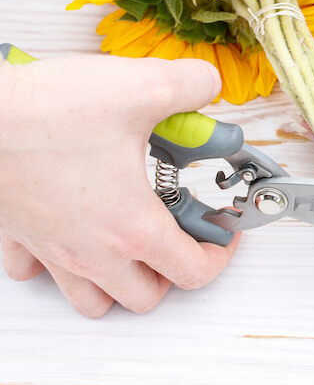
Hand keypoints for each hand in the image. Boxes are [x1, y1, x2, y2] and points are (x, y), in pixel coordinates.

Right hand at [0, 55, 237, 316]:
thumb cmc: (48, 109)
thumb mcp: (144, 86)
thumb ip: (193, 85)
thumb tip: (209, 84)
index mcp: (133, 227)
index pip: (193, 271)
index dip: (220, 255)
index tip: (222, 233)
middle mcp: (92, 251)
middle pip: (145, 297)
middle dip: (171, 273)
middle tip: (179, 233)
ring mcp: (51, 250)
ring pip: (92, 301)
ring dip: (118, 283)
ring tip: (131, 244)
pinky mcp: (16, 235)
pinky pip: (37, 274)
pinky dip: (59, 265)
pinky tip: (72, 231)